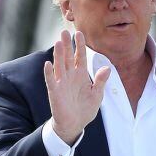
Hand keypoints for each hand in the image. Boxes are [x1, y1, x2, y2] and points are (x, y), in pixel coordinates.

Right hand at [43, 30, 110, 144]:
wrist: (75, 124)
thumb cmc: (85, 109)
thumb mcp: (97, 95)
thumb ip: (100, 81)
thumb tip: (107, 68)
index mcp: (81, 75)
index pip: (80, 56)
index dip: (80, 45)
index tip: (79, 33)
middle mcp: (70, 76)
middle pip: (67, 57)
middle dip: (66, 45)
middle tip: (64, 31)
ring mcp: (61, 83)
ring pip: (59, 65)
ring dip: (58, 55)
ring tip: (58, 42)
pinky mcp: (54, 92)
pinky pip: (51, 81)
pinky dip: (49, 73)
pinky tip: (48, 64)